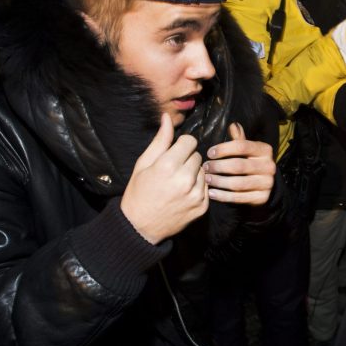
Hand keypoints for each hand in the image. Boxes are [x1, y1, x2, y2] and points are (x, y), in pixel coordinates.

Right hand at [121, 114, 207, 243]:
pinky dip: (197, 187)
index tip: (174, 153)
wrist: (140, 227)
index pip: (190, 141)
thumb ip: (160, 140)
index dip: (181, 145)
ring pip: (203, 171)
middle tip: (174, 169)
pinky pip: (206, 187)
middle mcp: (185, 179)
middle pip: (198, 155)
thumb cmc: (138, 192)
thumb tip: (167, 118)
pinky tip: (183, 193)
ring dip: (193, 173)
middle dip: (187, 158)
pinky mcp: (202, 206)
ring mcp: (196, 194)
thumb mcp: (143, 164)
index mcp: (168, 166)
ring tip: (178, 183)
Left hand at [203, 123, 275, 205]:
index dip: (224, 149)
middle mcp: (269, 166)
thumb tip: (233, 125)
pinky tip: (211, 193)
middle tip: (205, 168)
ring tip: (206, 180)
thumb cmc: (250, 163)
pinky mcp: (262, 198)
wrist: (263, 185)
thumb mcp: (247, 150)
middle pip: (238, 165)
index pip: (242, 146)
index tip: (209, 153)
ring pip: (237, 183)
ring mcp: (267, 183)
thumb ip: (239, 139)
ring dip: (219, 182)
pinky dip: (223, 196)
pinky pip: (239, 198)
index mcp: (265, 150)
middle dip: (218, 167)